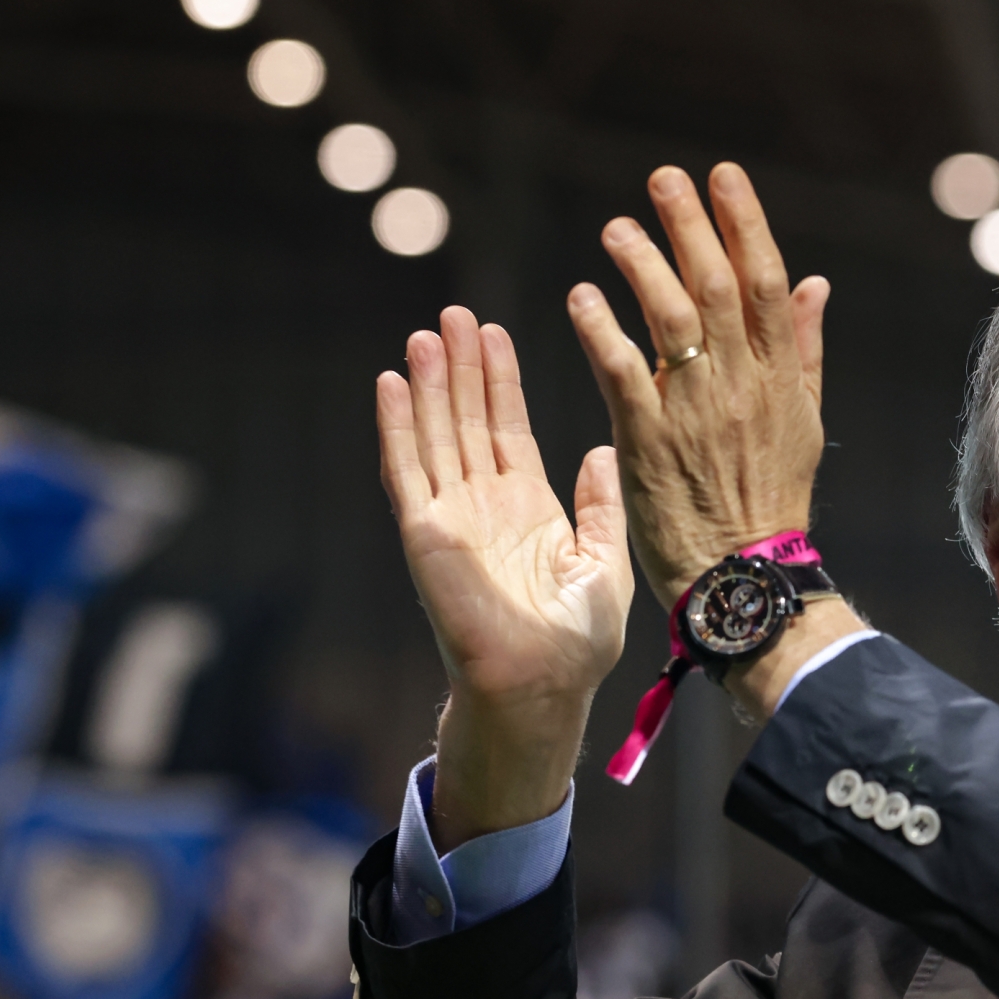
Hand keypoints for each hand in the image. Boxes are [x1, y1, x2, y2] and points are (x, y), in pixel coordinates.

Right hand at [377, 307, 633, 849]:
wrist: (544, 685)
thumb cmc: (577, 643)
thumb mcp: (605, 560)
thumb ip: (600, 505)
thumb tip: (603, 449)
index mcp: (527, 511)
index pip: (507, 431)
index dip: (500, 383)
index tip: (494, 333)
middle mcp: (484, 507)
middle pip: (468, 421)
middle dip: (462, 368)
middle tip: (455, 312)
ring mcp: (451, 517)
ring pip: (436, 435)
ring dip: (429, 384)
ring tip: (426, 333)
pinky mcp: (425, 533)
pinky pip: (407, 471)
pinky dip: (398, 427)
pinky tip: (393, 384)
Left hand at [567, 162, 830, 607]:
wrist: (745, 577)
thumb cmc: (770, 501)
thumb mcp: (804, 421)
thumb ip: (804, 349)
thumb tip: (813, 281)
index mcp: (781, 378)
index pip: (765, 282)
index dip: (745, 223)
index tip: (723, 176)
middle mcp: (742, 386)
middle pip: (718, 288)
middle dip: (691, 226)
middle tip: (663, 178)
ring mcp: (696, 413)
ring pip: (673, 321)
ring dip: (643, 266)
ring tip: (616, 229)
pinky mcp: (650, 443)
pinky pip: (624, 374)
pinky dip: (602, 331)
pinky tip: (581, 298)